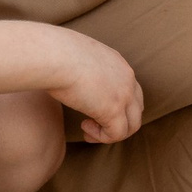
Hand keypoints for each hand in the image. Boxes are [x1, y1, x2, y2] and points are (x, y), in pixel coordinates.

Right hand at [45, 32, 145, 146]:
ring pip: (132, 125)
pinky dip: (101, 137)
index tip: (92, 106)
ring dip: (110, 132)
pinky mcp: (114, 110)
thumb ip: (82, 67)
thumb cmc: (55, 54)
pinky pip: (116, 134)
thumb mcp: (77, 57)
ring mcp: (124, 95)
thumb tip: (69, 75)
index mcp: (118, 63)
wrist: (55, 55)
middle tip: (93, 123)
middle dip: (118, 121)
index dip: (115, 104)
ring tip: (87, 127)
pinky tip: (84, 127)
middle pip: (136, 109)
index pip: (130, 89)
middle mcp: (127, 78)